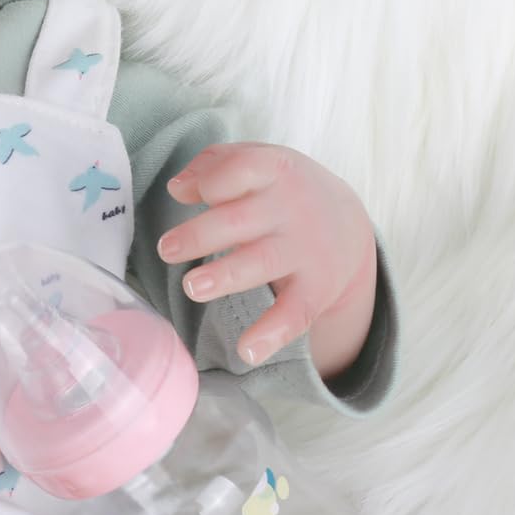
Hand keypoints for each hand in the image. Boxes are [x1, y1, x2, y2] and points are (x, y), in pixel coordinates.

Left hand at [155, 143, 376, 369]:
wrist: (348, 224)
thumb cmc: (280, 191)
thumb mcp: (256, 162)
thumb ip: (213, 165)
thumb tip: (179, 187)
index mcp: (275, 171)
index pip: (244, 169)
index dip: (213, 182)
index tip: (187, 195)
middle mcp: (292, 210)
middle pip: (241, 221)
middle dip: (201, 236)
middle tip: (167, 250)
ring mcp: (304, 251)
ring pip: (262, 263)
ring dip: (225, 276)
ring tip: (193, 287)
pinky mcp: (316, 289)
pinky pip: (294, 314)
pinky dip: (272, 335)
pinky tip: (247, 352)